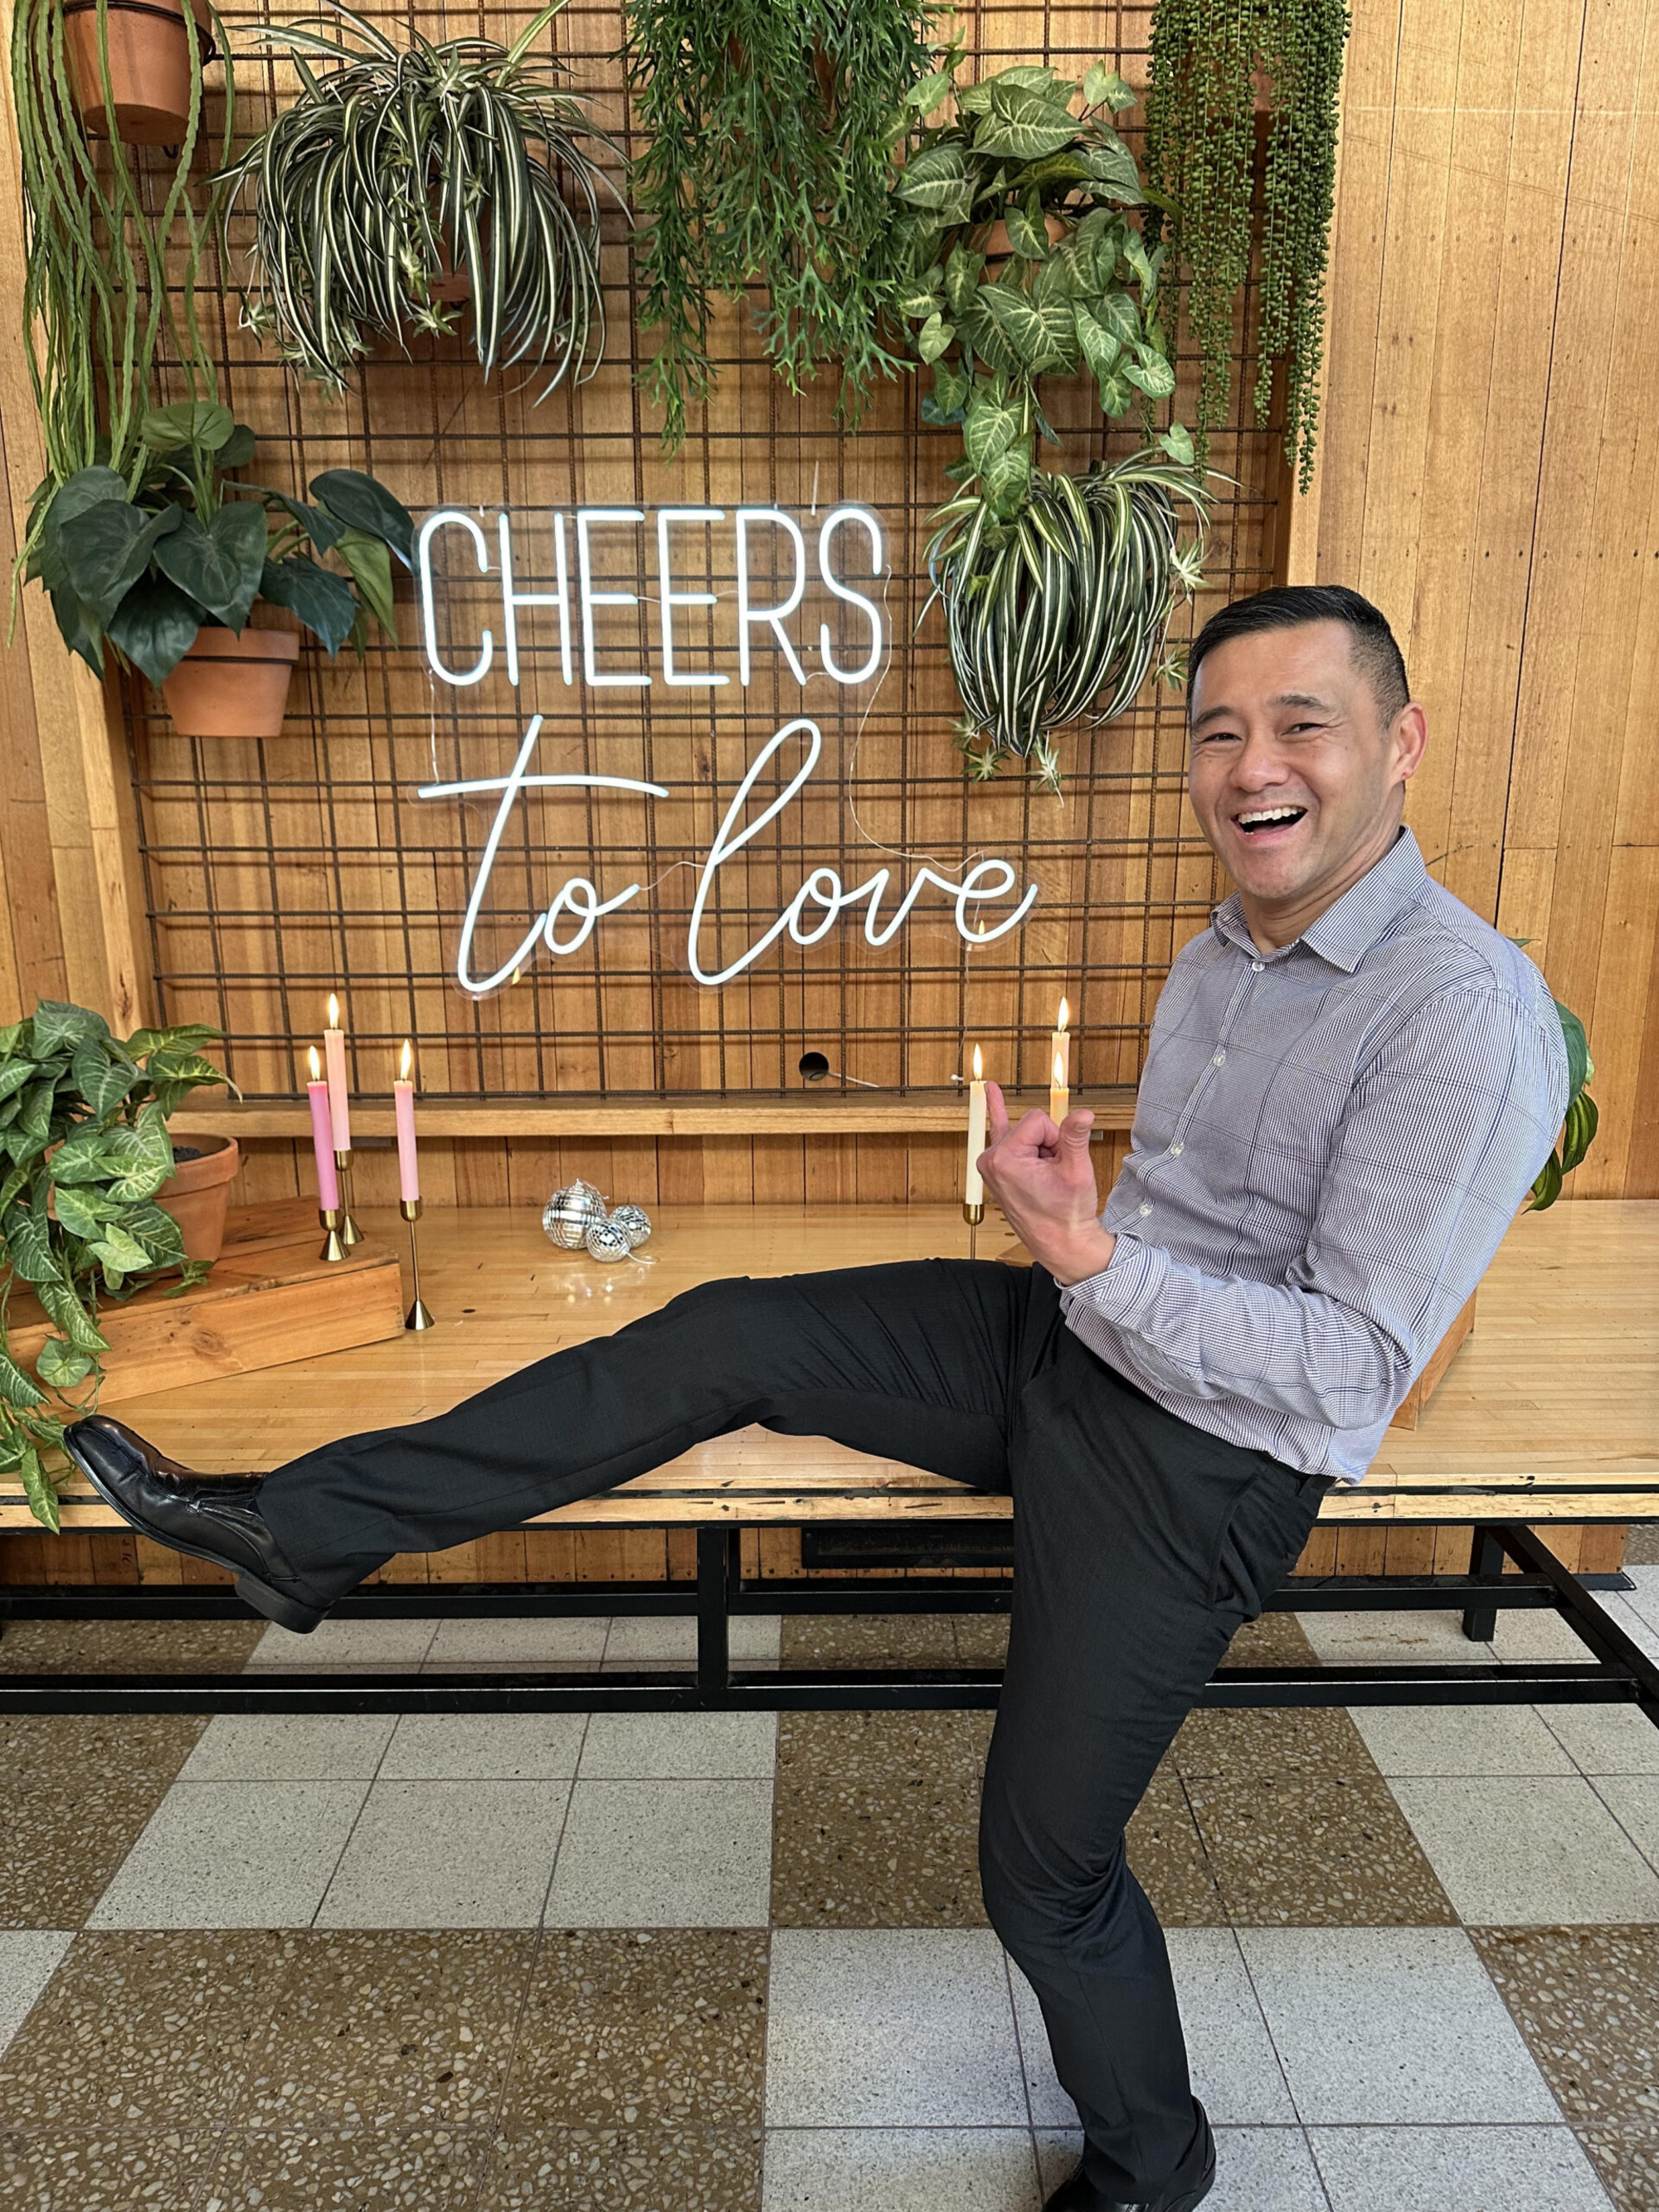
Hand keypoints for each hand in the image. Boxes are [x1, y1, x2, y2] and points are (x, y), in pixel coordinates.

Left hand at [977, 1082, 1115, 1284]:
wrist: (1061, 1244)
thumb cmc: (1066, 1214)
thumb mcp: (1075, 1172)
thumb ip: (1075, 1137)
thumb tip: (1082, 1113)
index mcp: (1003, 1158)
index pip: (1038, 1120)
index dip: (1057, 1138)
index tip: (1059, 1164)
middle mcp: (991, 1159)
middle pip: (1031, 1126)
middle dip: (1049, 1145)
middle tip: (1054, 1175)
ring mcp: (992, 1164)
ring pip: (1027, 1135)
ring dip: (1041, 1150)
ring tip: (1046, 1177)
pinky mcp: (997, 1168)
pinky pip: (998, 1133)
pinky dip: (996, 1112)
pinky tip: (989, 1090)